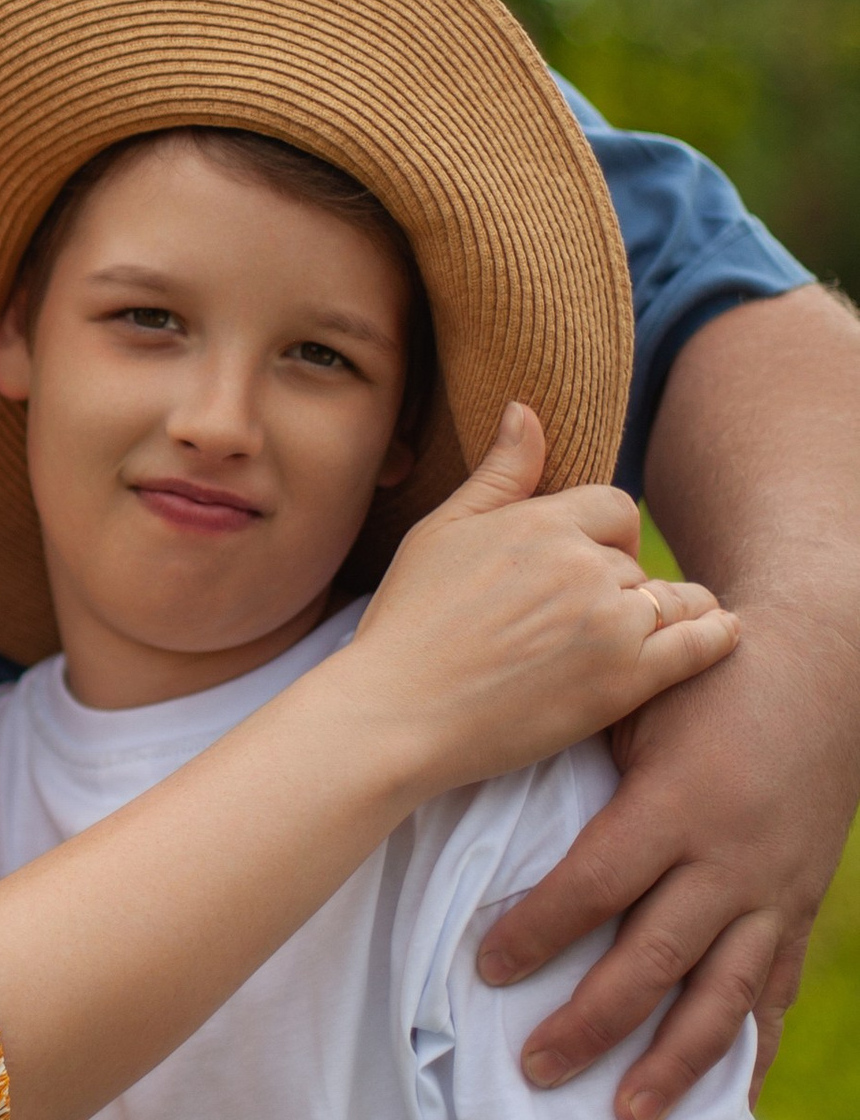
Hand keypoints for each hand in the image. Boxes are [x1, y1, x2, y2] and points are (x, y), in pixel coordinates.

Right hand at [354, 406, 738, 787]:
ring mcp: (609, 623)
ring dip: (670, 610)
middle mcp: (584, 565)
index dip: (611, 534)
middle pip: (638, 561)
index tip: (597, 561)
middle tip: (595, 616)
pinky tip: (722, 632)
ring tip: (665, 626)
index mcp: (541, 522)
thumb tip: (527, 409)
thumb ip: (500, 474)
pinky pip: (696, 646)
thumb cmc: (409, 621)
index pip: (615, 508)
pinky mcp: (624, 681)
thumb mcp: (443, 530)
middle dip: (626, 582)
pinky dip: (715, 637)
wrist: (398, 710)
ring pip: (673, 600)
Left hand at [476, 601, 854, 1119]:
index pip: (598, 882)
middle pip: (656, 957)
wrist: (822, 671)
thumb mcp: (640, 701)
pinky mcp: (800, 909)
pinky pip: (776, 993)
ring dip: (674, 1063)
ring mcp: (773, 891)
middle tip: (535, 1071)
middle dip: (594, 1021)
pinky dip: (754, 1052)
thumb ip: (583, 758)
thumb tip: (489, 801)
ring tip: (630, 1119)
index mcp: (679, 802)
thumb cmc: (706, 678)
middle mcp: (731, 858)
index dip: (540, 931)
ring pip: (722, 996)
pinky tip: (730, 1106)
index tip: (487, 969)